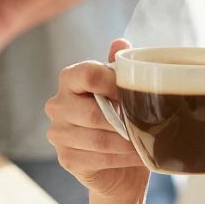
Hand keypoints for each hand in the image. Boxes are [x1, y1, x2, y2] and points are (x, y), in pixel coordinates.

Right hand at [44, 38, 149, 201]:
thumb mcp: (124, 90)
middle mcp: (57, 104)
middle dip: (123, 121)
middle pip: (92, 113)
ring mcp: (58, 133)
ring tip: (145, 142)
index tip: (135, 92)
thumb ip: (120, 67)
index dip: (113, 83)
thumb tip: (120, 42)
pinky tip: (135, 156)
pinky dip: (121, 158)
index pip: (87, 74)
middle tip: (147, 124)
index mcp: (70, 79)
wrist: (120, 161)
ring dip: (126, 143)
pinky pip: (97, 159)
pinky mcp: (66, 158)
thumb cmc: (121, 117)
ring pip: (97, 138)